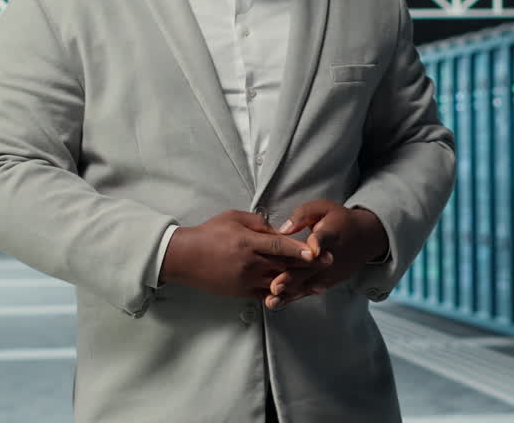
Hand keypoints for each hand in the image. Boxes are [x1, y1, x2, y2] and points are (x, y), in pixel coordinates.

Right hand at [160, 210, 316, 298]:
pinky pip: (266, 296)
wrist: (184, 257)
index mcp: (248, 242)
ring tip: (319, 283)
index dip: (299, 249)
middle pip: (285, 266)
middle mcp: (249, 264)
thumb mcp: (233, 217)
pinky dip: (282, 295)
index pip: (279, 246)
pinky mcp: (242, 293)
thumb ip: (259, 223)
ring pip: (279, 284)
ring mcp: (245, 281)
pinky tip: (296, 294)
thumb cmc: (209, 233)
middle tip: (329, 262)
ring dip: (300, 283)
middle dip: (308, 265)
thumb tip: (279, 230)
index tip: (317, 251)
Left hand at [264, 200, 387, 309]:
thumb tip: (283, 229)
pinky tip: (277, 303)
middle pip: (312, 267)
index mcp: (331, 233)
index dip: (318, 243)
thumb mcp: (323, 208)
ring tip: (272, 301)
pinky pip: (309, 290)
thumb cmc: (338, 220)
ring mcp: (331, 272)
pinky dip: (293, 297)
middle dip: (293, 277)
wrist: (365, 238)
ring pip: (309, 284)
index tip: (312, 249)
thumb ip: (302, 215)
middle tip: (275, 286)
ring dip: (290, 293)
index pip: (325, 238)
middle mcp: (332, 256)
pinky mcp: (328, 282)